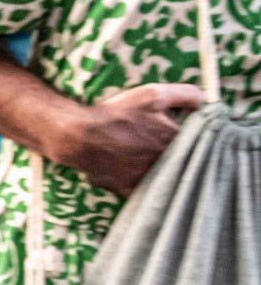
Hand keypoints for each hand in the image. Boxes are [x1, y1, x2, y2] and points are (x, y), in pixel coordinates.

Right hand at [55, 82, 206, 194]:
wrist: (79, 136)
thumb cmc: (117, 114)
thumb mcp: (153, 94)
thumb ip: (186, 94)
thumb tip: (205, 100)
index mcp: (175, 142)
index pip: (196, 141)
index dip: (190, 136)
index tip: (181, 132)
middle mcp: (165, 164)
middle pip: (178, 160)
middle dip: (174, 153)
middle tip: (157, 144)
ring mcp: (146, 179)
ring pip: (161, 176)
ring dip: (158, 168)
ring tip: (144, 157)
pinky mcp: (127, 189)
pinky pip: (140, 190)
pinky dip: (139, 183)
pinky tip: (133, 172)